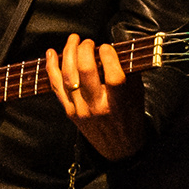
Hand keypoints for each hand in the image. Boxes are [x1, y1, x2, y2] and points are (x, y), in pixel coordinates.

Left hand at [43, 33, 145, 158]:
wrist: (119, 149)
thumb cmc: (131, 118)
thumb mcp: (137, 96)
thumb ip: (129, 73)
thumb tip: (118, 48)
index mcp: (118, 103)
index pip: (113, 75)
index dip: (109, 56)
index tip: (107, 47)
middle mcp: (97, 106)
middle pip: (86, 71)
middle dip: (84, 49)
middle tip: (88, 41)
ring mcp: (80, 110)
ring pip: (68, 76)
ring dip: (67, 53)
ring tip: (73, 40)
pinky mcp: (69, 112)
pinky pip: (56, 86)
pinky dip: (52, 68)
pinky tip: (51, 53)